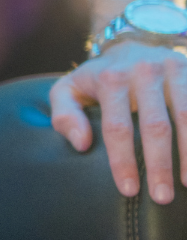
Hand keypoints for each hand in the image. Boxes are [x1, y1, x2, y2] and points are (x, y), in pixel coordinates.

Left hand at [51, 41, 186, 202]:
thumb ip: (65, 116)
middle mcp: (145, 71)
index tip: (128, 190)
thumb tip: (81, 144)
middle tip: (162, 198)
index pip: (117, 127)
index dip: (123, 161)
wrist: (134, 41)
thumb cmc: (97, 77)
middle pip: (156, 126)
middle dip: (160, 165)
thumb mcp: (68, 90)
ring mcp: (175, 69)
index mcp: (111, 78)